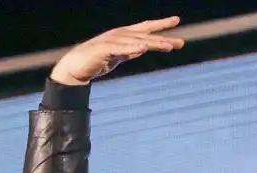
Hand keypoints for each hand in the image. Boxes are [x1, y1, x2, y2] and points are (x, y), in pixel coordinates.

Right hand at [50, 17, 184, 85]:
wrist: (76, 67)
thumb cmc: (97, 60)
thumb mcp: (120, 55)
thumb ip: (131, 50)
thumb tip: (143, 48)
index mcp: (125, 35)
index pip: (146, 28)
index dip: (161, 24)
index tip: (176, 20)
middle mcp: (120, 35)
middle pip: (146, 35)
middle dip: (164, 38)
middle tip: (181, 42)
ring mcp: (112, 41)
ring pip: (137, 41)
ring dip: (153, 43)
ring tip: (168, 46)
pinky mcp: (104, 49)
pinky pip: (121, 48)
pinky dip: (132, 48)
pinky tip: (143, 48)